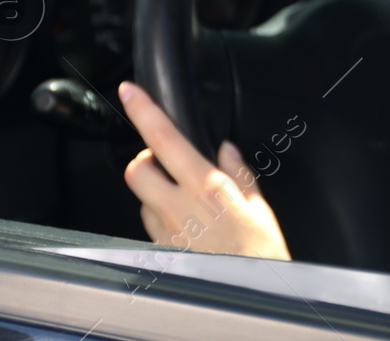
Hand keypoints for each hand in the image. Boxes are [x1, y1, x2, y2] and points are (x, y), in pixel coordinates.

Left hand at [117, 79, 290, 258]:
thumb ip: (239, 174)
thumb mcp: (260, 208)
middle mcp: (178, 208)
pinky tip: (188, 228)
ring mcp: (163, 233)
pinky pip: (150, 227)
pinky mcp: (159, 253)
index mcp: (206, 187)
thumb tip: (226, 150)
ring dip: (156, 193)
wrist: (249, 298)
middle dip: (146, 160)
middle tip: (166, 163)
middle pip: (136, 169)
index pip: (164, 139)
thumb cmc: (260, 256)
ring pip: (142, 199)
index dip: (143, 111)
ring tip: (186, 202)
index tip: (129, 91)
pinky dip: (162, 219)